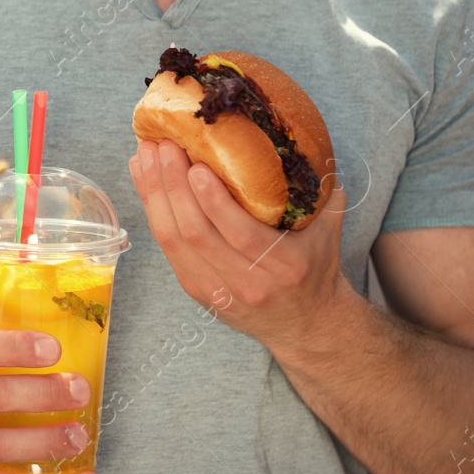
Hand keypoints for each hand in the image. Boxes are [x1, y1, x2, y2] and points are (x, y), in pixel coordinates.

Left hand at [129, 138, 348, 348]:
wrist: (306, 327)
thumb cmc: (316, 270)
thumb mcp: (328, 233)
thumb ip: (325, 194)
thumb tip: (312, 147)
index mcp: (286, 266)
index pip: (241, 234)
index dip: (214, 201)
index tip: (197, 167)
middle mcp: (249, 283)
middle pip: (197, 234)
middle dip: (173, 186)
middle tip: (162, 147)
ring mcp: (219, 292)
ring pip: (174, 241)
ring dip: (154, 195)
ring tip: (145, 156)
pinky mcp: (197, 292)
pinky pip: (167, 249)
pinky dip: (152, 212)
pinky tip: (145, 182)